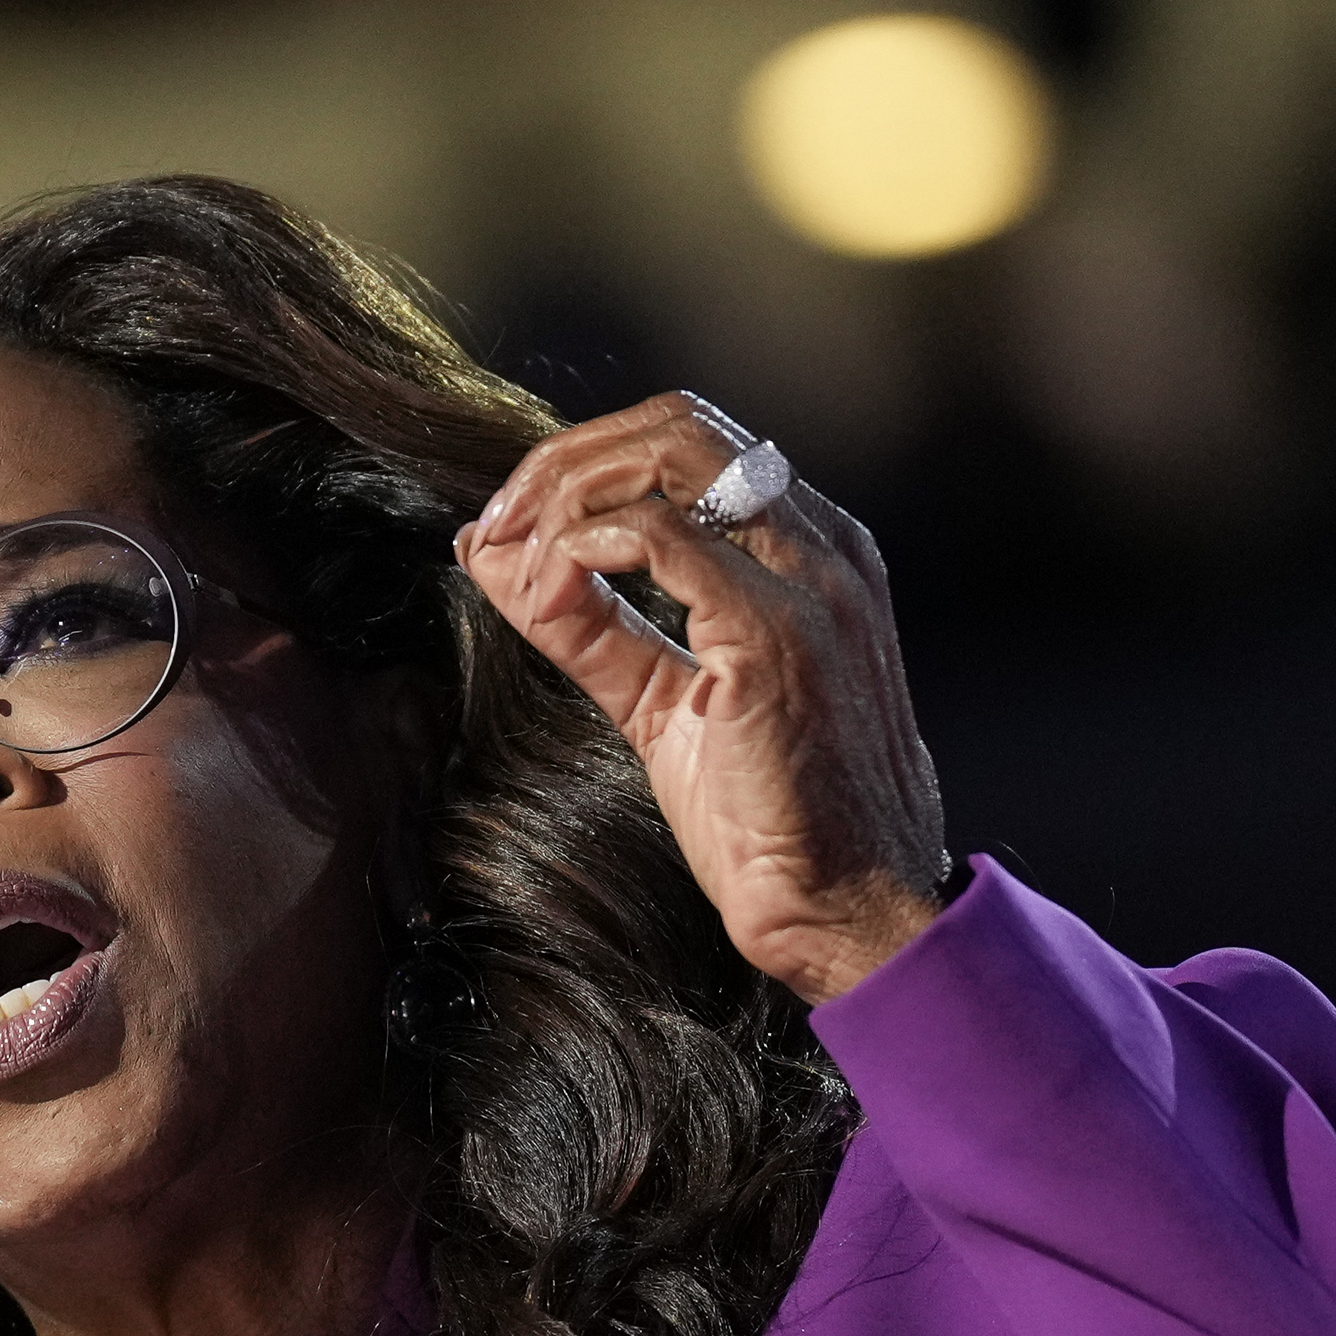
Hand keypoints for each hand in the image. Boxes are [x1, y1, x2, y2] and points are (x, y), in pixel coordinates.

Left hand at [457, 394, 946, 1005]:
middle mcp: (824, 547)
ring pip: (670, 456)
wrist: (844, 910)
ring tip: (510, 558)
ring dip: (566, 494)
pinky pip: (661, 536)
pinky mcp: (776, 633)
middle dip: (564, 462)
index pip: (691, 444)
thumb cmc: (770, 822)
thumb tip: (491, 562)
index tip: (508, 527)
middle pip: (677, 424)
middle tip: (494, 529)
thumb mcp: (662, 704)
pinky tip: (548, 594)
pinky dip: (583, 549)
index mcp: (813, 553)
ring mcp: (810, 582)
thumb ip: (587, 627)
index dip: (585, 465)